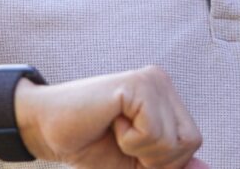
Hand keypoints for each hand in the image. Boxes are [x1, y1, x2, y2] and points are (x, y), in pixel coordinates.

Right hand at [15, 66, 204, 168]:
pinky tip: (110, 121)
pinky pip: (154, 134)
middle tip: (121, 141)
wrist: (46, 129)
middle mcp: (161, 82)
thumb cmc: (90, 146)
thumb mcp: (139, 165)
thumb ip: (172, 166)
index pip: (192, 143)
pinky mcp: (136, 84)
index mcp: (165, 98)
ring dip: (141, 151)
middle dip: (156, 159)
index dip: (162, 161)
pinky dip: (130, 142)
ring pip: (174, 141)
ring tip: (115, 130)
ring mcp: (150, 80)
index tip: (129, 148)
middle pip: (190, 142)